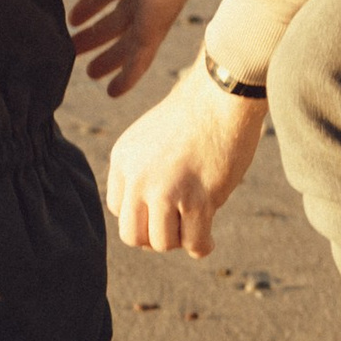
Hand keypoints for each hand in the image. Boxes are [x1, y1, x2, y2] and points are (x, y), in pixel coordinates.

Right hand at [68, 0, 223, 97]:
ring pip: (125, 44)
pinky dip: (127, 76)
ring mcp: (150, 14)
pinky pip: (139, 59)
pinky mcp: (155, 30)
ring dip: (107, 58)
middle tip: (75, 47)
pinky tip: (113, 92)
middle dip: (95, 35)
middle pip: (115, 20)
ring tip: (88, 74)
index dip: (90, 4)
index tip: (73, 17)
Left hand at [105, 60, 265, 258]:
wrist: (222, 94)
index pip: (118, 209)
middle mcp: (138, 177)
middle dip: (154, 238)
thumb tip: (151, 220)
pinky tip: (208, 239)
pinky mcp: (198, 199)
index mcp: (123, 159)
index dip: (141, 217)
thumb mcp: (152, 138)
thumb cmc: (195, 114)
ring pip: (162, 243)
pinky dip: (201, 246)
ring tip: (195, 226)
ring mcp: (166, 190)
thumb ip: (143, 172)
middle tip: (176, 227)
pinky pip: (193, 243)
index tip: (162, 211)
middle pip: (132, 235)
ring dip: (179, 240)